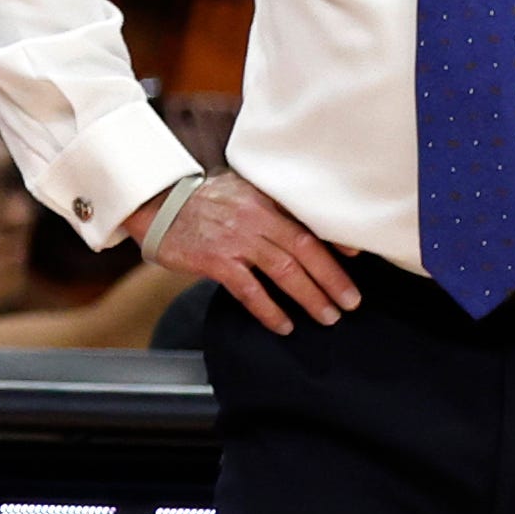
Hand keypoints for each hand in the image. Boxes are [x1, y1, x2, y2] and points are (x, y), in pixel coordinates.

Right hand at [158, 171, 357, 331]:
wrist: (157, 206)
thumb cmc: (202, 200)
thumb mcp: (241, 188)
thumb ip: (271, 204)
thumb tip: (308, 227)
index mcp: (265, 200)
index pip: (308, 222)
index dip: (334, 242)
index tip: (357, 260)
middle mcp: (256, 218)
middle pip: (304, 251)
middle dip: (332, 279)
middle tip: (351, 302)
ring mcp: (236, 240)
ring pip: (284, 272)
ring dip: (309, 297)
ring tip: (327, 316)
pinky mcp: (216, 260)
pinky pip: (249, 291)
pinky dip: (269, 310)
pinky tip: (283, 324)